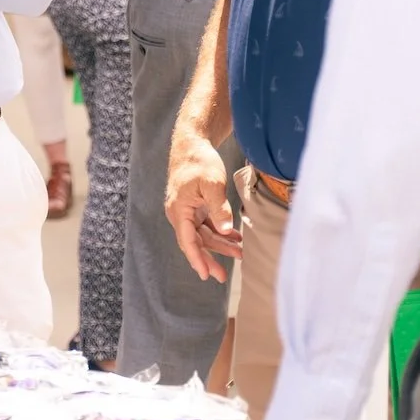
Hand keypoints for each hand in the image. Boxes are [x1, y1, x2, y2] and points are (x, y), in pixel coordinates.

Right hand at [165, 132, 241, 281]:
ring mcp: (187, 210)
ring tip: (239, 254)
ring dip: (219, 244)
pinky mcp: (194, 205)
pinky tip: (234, 236)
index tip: (205, 275)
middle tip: (223, 276)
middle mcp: (180, 213)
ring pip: (203, 234)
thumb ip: (219, 208)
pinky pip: (206, 224)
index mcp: (179, 210)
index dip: (197, 259)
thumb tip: (225, 231)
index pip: (188, 241)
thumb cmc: (199, 161)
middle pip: (195, 242)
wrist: (192, 143)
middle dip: (209, 258)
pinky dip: (220, 231)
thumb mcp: (212, 183)